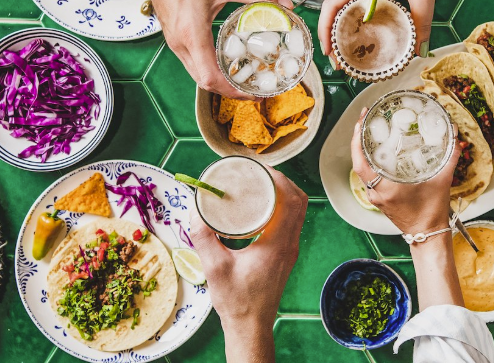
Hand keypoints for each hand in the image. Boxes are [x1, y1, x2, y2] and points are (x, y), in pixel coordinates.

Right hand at [146, 0, 291, 99]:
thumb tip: (284, 5)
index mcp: (193, 34)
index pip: (211, 76)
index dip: (233, 90)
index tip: (252, 93)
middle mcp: (182, 45)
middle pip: (205, 82)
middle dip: (230, 91)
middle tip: (254, 90)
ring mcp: (176, 44)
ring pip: (198, 76)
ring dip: (221, 83)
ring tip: (244, 81)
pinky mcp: (176, 41)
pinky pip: (194, 64)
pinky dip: (211, 71)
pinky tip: (227, 65)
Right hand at [187, 166, 307, 345]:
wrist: (250, 326)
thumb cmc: (236, 301)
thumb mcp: (214, 268)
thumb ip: (204, 238)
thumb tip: (195, 212)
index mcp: (277, 244)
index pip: (291, 201)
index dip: (280, 179)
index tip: (261, 168)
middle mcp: (289, 244)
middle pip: (298, 202)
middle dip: (282, 181)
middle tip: (258, 171)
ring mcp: (290, 250)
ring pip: (297, 213)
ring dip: (284, 194)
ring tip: (260, 184)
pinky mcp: (285, 255)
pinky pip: (290, 223)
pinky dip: (281, 208)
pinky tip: (260, 208)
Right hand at [318, 0, 438, 65]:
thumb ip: (422, 21)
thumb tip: (419, 51)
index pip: (331, 5)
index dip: (324, 28)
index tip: (328, 51)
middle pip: (332, 12)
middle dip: (330, 37)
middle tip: (339, 62)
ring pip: (342, 11)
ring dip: (340, 31)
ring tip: (347, 55)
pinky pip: (356, 8)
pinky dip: (354, 24)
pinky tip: (364, 39)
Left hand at [349, 108, 459, 233]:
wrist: (428, 234)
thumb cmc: (432, 212)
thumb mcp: (443, 180)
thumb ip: (450, 155)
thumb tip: (454, 133)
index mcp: (387, 188)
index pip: (361, 162)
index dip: (357, 140)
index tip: (360, 121)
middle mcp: (376, 192)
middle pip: (359, 162)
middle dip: (359, 138)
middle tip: (365, 118)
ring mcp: (376, 196)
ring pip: (363, 169)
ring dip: (363, 149)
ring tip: (370, 130)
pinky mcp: (379, 199)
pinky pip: (369, 176)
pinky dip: (370, 161)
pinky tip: (377, 151)